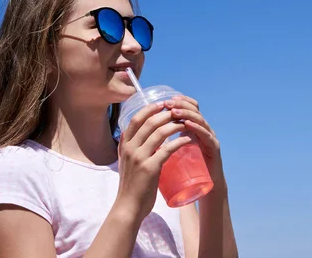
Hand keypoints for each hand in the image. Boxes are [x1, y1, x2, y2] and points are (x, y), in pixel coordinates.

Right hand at [116, 101, 192, 220]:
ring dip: (175, 125)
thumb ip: (130, 148)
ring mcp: (139, 157)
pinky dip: (179, 141)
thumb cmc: (130, 186)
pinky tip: (187, 139)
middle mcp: (130, 148)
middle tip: (178, 112)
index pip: (135, 119)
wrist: (128, 207)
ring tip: (186, 124)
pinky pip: (168, 149)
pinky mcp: (150, 168)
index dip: (149, 109)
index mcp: (124, 145)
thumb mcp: (125, 162)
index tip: (161, 104)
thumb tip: (138, 135)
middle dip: (166, 114)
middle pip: (149, 122)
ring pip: (160, 132)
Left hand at [165, 95, 226, 191]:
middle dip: (180, 105)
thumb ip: (165, 140)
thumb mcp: (174, 151)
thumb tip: (144, 132)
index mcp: (194, 128)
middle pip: (194, 110)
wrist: (202, 189)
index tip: (164, 99)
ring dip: (186, 114)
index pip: (189, 107)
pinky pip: (206, 135)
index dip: (179, 101)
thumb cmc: (186, 171)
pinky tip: (188, 125)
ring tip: (174, 113)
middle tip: (167, 103)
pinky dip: (197, 128)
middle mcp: (203, 129)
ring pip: (200, 120)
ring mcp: (210, 137)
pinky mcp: (214, 148)